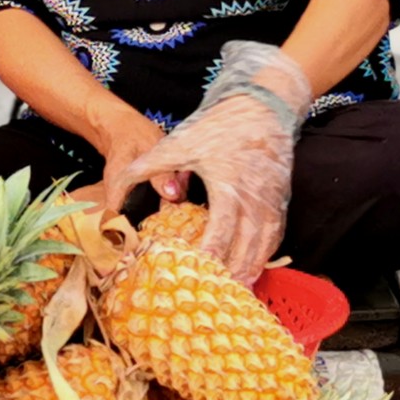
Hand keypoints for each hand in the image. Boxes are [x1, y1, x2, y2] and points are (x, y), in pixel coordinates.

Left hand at [103, 42, 311, 282]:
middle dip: (231, 273)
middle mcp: (255, 200)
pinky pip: (275, 235)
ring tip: (233, 291)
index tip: (196, 274)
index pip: (220, 233)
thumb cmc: (218, 125)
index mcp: (228, 188)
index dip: (210, 257)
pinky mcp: (281, 199)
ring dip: (249, 269)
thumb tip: (117, 193)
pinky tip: (251, 267)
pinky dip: (264, 255)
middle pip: (245, 248)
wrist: (262, 104)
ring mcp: (272, 201)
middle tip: (215, 296)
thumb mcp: (177, 143)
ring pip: (264, 246)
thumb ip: (146, 168)